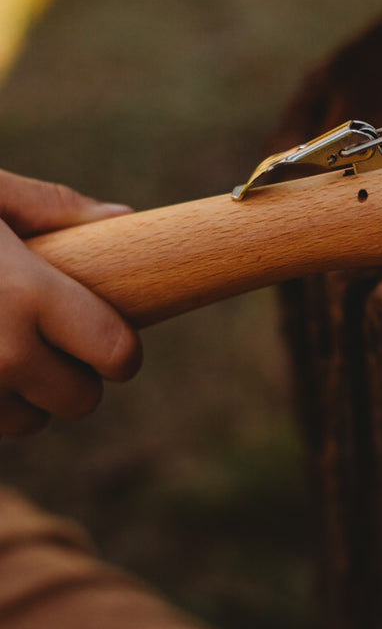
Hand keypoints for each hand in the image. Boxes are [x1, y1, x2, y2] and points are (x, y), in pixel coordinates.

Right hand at [0, 171, 141, 435]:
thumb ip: (49, 206)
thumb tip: (122, 217)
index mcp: (23, 293)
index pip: (116, 352)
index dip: (120, 351)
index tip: (111, 339)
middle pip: (81, 399)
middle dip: (74, 374)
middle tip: (48, 338)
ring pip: (31, 422)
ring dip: (25, 395)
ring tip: (2, 347)